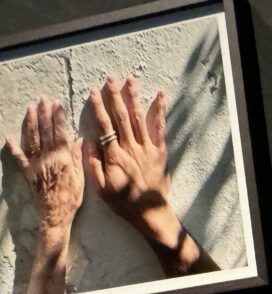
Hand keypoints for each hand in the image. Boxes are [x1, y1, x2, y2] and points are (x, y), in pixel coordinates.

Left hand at [5, 97, 84, 293]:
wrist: (56, 214)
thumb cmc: (71, 198)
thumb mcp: (81, 178)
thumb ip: (77, 158)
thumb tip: (78, 140)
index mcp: (63, 160)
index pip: (60, 134)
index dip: (59, 119)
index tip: (58, 105)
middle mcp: (48, 159)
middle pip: (45, 133)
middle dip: (44, 115)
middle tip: (43, 100)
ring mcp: (36, 165)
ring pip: (32, 140)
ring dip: (31, 123)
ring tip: (30, 109)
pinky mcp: (28, 173)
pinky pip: (19, 158)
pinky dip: (13, 147)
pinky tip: (9, 136)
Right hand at [84, 74, 217, 275]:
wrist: (150, 213)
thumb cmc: (123, 203)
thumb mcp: (100, 188)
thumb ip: (92, 164)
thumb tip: (87, 142)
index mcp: (114, 156)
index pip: (105, 126)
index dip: (98, 108)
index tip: (93, 92)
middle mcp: (131, 148)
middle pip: (121, 117)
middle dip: (115, 96)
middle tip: (110, 78)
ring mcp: (147, 149)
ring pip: (138, 118)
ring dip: (134, 98)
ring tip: (130, 80)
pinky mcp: (160, 152)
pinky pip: (159, 129)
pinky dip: (160, 111)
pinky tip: (160, 96)